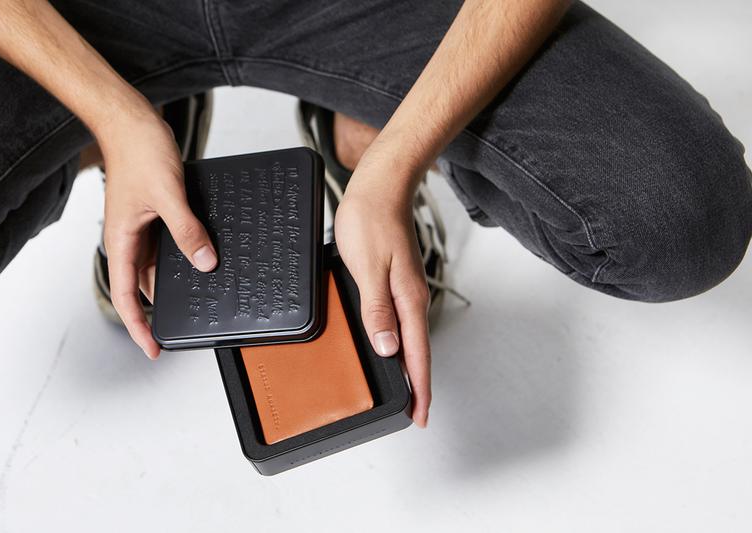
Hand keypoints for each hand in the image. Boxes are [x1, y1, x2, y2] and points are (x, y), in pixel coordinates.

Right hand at [98, 104, 217, 358]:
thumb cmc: (138, 151)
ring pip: (158, 267)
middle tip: (184, 328)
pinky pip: (169, 245)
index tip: (153, 348)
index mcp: (122, 241)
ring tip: (197, 300)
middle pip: (143, 287)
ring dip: (175, 283)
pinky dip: (183, 257)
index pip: (127, 296)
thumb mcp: (168, 196)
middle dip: (161, 310)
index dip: (139, 327)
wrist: (132, 120)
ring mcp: (142, 228)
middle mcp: (130, 239)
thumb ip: (187, 231)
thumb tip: (205, 262)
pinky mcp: (155, 215)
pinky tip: (200, 260)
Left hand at [334, 160, 431, 427]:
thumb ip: (378, 309)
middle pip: (419, 351)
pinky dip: (401, 343)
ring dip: (411, 365)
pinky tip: (392, 347)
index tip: (420, 416)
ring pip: (411, 338)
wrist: (380, 186)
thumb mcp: (368, 268)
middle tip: (415, 413)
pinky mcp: (397, 281)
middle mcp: (412, 299)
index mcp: (408, 300)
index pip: (417, 355)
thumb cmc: (371, 221)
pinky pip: (402, 321)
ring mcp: (406, 290)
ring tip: (408, 389)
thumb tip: (389, 347)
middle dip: (419, 384)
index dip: (421, 388)